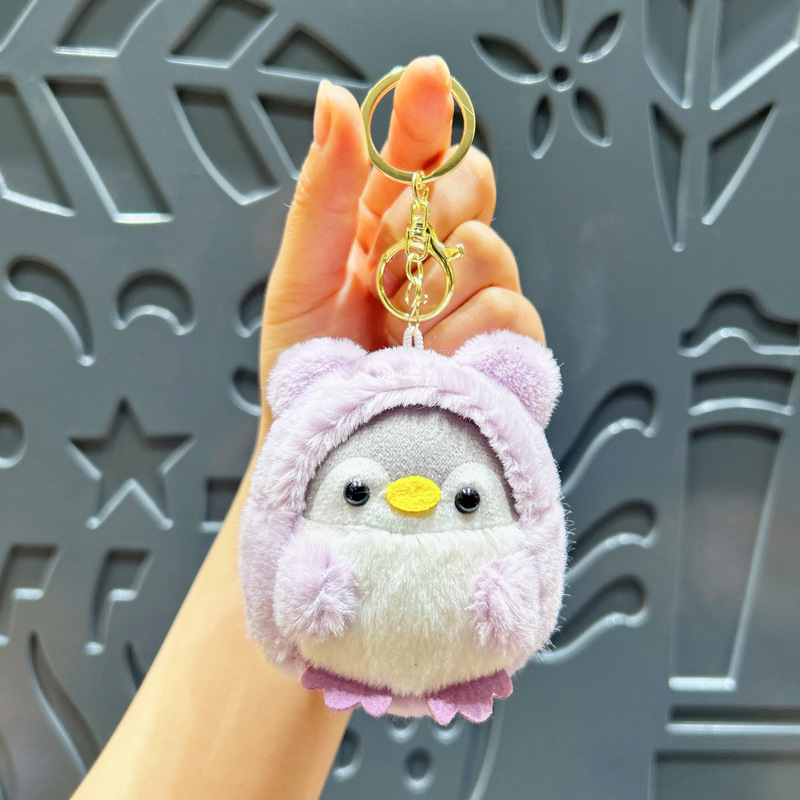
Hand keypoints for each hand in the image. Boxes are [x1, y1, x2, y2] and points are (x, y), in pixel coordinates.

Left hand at [259, 55, 544, 424]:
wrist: (328, 439)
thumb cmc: (306, 365)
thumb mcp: (301, 275)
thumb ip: (326, 190)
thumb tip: (336, 102)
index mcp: (385, 225)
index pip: (422, 150)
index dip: (427, 110)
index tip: (426, 78)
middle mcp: (437, 253)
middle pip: (474, 186)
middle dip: (429, 221)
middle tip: (383, 273)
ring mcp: (475, 298)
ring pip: (493, 252)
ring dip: (436, 294)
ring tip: (399, 333)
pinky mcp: (503, 346)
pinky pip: (512, 313)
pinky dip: (465, 334)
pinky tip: (434, 357)